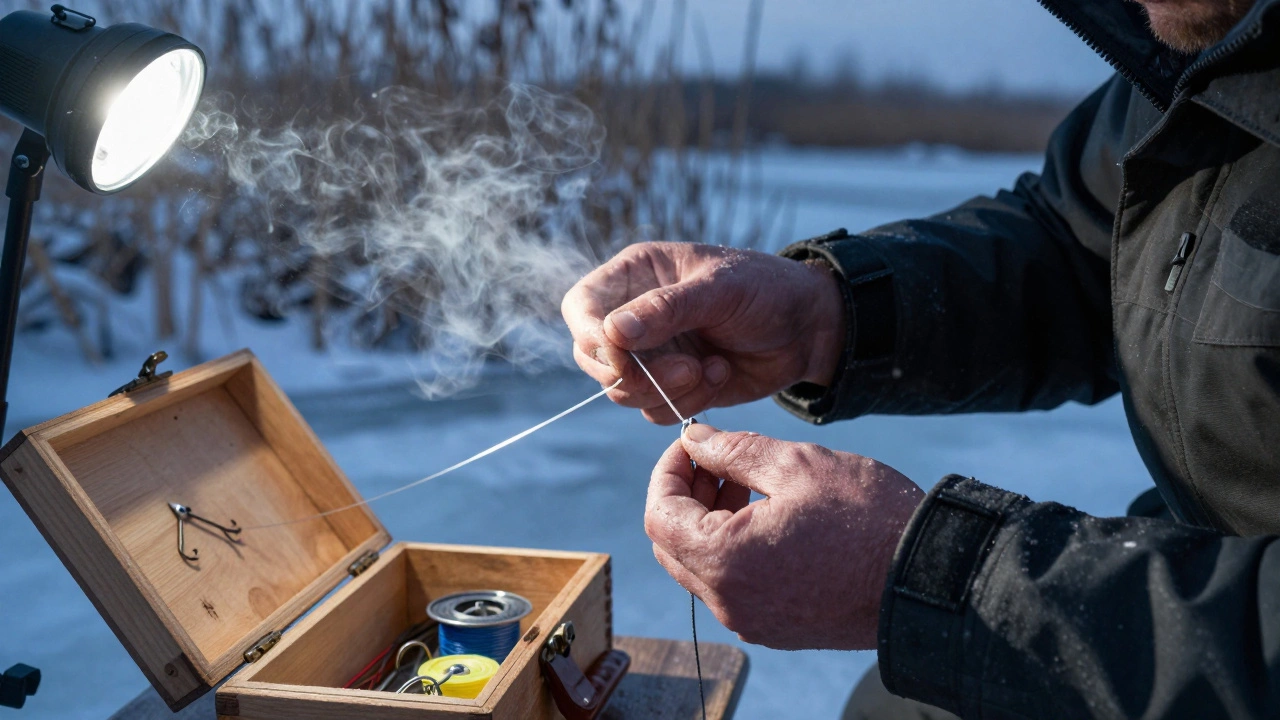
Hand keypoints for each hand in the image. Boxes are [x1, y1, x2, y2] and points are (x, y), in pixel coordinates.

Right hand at [561, 242, 844, 423]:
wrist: (808, 327)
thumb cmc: (766, 290)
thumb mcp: (720, 289)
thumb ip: (665, 309)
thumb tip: (611, 332)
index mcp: (635, 274)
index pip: (581, 306)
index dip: (591, 335)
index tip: (623, 356)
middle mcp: (633, 315)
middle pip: (593, 357)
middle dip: (635, 373)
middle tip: (685, 368)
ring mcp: (650, 353)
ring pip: (621, 390)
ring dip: (667, 389)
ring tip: (709, 367)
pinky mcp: (671, 385)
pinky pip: (654, 410)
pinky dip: (687, 401)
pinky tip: (720, 374)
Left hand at [644, 423, 924, 649]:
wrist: (929, 578)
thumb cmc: (868, 518)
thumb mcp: (797, 465)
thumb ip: (733, 451)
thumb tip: (694, 439)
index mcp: (725, 561)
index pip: (659, 515)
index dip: (667, 472)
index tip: (690, 444)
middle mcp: (729, 601)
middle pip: (673, 545)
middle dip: (685, 496)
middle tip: (717, 460)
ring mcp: (752, 620)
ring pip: (701, 567)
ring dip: (709, 521)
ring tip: (745, 482)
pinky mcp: (776, 628)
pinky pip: (732, 587)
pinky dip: (732, 549)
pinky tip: (766, 516)